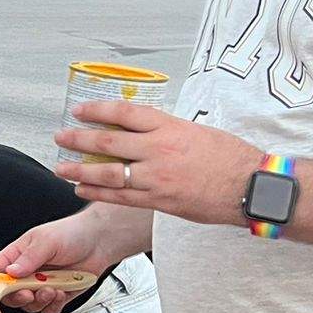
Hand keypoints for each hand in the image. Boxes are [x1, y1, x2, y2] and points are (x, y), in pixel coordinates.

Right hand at [0, 208, 125, 312]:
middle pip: (10, 295)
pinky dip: (54, 305)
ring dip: (40, 301)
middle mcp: (27, 273)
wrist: (100, 242)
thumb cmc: (72, 233)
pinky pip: (48, 310)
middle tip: (29, 293)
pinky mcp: (58, 296)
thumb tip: (10, 271)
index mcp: (17, 256)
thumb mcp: (47, 241)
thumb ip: (28, 258)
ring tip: (52, 288)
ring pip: (30, 305)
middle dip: (19, 297)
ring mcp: (42, 286)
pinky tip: (61, 292)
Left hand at [54, 100, 259, 228]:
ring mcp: (157, 178)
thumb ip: (166, 130)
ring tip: (62, 168)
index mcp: (169, 127)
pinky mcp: (159, 201)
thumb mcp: (196, 130)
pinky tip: (83, 190)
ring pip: (108, 173)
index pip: (124, 113)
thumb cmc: (231, 156)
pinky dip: (98, 194)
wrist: (252, 187)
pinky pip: (120, 197)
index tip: (79, 110)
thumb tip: (140, 128)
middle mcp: (158, 150)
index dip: (97, 110)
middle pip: (108, 143)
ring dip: (80, 171)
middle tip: (60, 137)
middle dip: (78, 140)